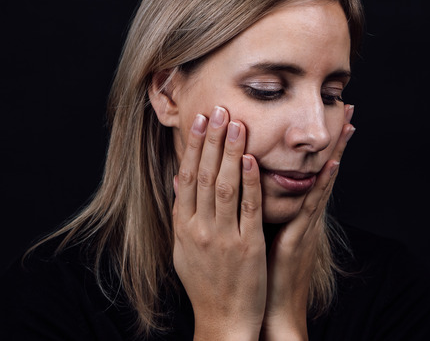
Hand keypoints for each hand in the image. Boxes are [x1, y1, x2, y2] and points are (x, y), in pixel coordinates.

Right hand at [172, 106, 265, 340]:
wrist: (224, 320)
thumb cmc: (206, 284)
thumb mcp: (184, 249)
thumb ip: (183, 214)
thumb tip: (178, 182)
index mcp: (184, 227)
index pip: (187, 177)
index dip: (193, 146)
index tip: (199, 120)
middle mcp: (199, 229)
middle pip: (204, 175)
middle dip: (211, 140)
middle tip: (218, 109)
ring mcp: (223, 236)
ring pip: (224, 185)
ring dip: (230, 152)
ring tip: (235, 123)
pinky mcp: (247, 245)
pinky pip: (247, 208)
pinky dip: (248, 181)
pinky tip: (251, 158)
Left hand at [260, 104, 355, 340]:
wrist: (268, 309)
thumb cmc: (261, 272)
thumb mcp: (257, 231)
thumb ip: (252, 206)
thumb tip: (238, 181)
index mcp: (293, 211)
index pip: (307, 169)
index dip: (317, 141)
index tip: (327, 115)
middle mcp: (304, 213)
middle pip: (322, 168)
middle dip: (334, 137)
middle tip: (346, 106)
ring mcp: (306, 224)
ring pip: (322, 181)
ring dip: (336, 151)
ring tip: (347, 124)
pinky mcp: (301, 237)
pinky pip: (312, 207)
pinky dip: (322, 185)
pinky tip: (330, 165)